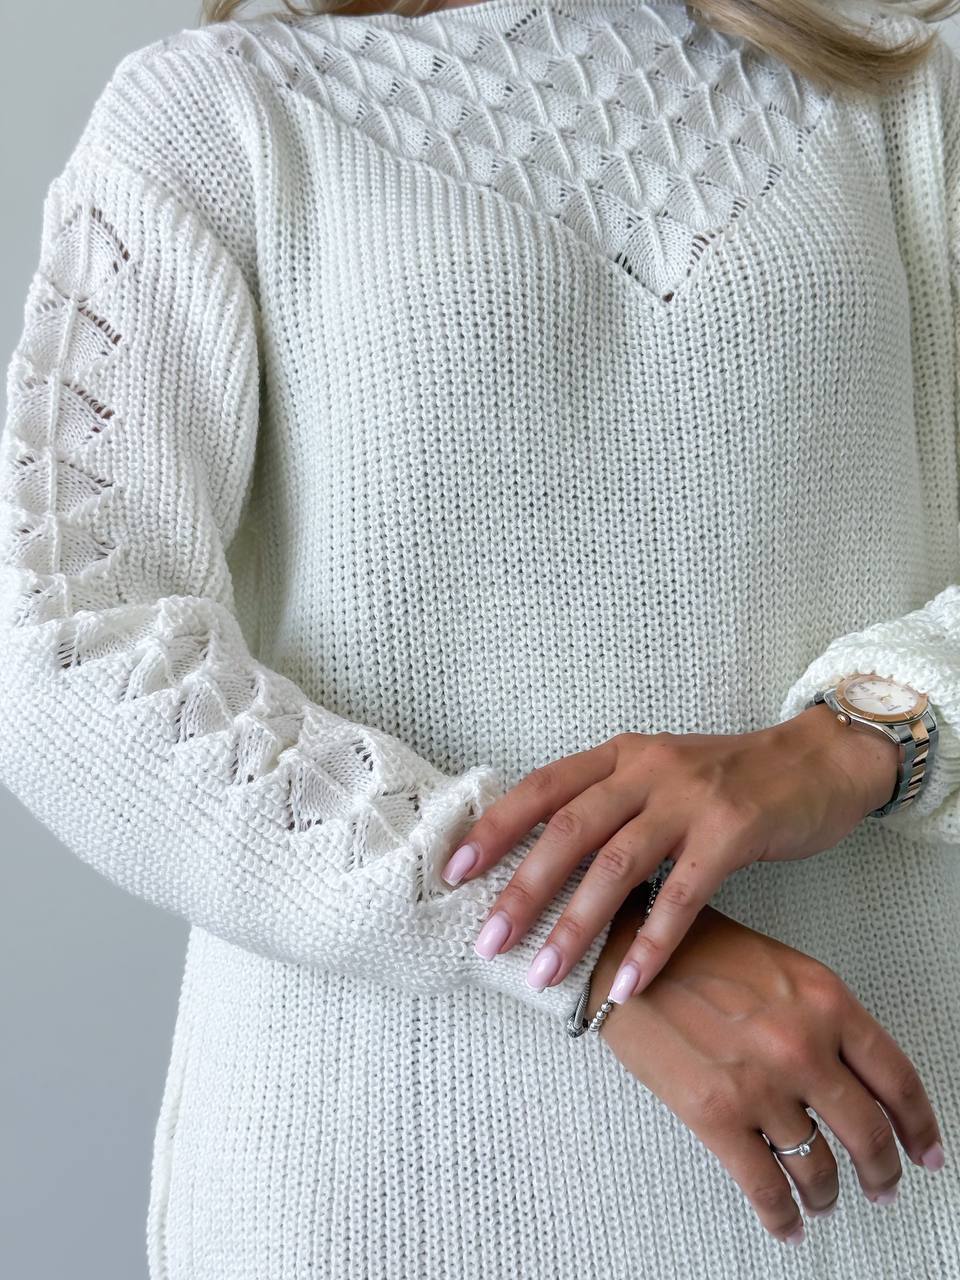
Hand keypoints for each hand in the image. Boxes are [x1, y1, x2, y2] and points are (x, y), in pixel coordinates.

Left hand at [442, 702, 899, 1000]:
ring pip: (616, 865)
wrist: (819, 760)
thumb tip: (545, 865)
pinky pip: (681, 895)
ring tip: (545, 974)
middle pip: (567, 829)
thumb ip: (610, 806)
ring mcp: (690, 798)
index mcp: (620, 754)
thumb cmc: (730, 779)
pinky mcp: (732, 830)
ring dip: (576, 924)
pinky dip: (650, 944)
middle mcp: (646, 769)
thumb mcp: (660, 775)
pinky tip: (625, 983)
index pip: (542, 787)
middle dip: (522, 888)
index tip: (454, 872)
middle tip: (488, 940)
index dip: (495, 828)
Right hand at [585, 896, 945, 1244]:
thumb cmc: (687, 947)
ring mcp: (761, 1083)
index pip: (895, 1077)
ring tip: (826, 1201)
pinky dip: (783, 1216)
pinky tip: (787, 1222)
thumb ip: (817, 1014)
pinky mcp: (715, 1115)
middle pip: (868, 1132)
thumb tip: (847, 1073)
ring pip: (820, 1165)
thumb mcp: (773, 964)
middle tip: (884, 1185)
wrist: (619, 951)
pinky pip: (766, 1187)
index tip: (926, 1150)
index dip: (919, 1125)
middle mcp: (803, 1043)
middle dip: (883, 1170)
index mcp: (824, 998)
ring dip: (828, 1194)